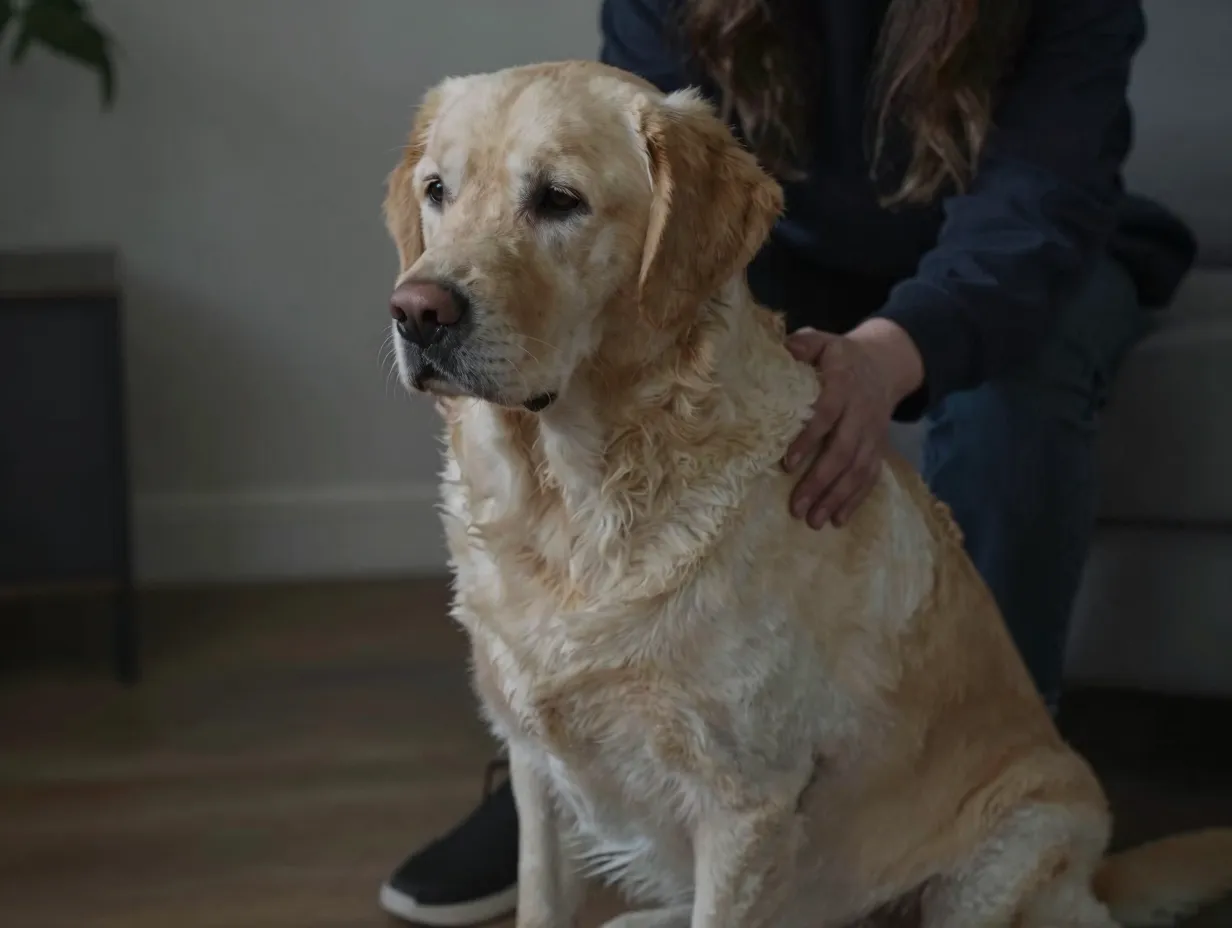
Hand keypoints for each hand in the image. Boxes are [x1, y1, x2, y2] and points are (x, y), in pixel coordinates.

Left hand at [783, 319, 923, 529]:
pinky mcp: (878, 447)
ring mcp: (872, 433)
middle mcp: (861, 412)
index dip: (809, 439)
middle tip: (796, 506)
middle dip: (820, 481)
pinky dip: (855, 499)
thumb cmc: (841, 356)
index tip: (788, 463)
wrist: (885, 364)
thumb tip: (783, 350)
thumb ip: (803, 344)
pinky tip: (838, 519)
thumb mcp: (823, 341)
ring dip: (836, 497)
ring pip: (858, 469)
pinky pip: (870, 476)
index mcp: (844, 385)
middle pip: (843, 451)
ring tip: (814, 521)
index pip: (826, 414)